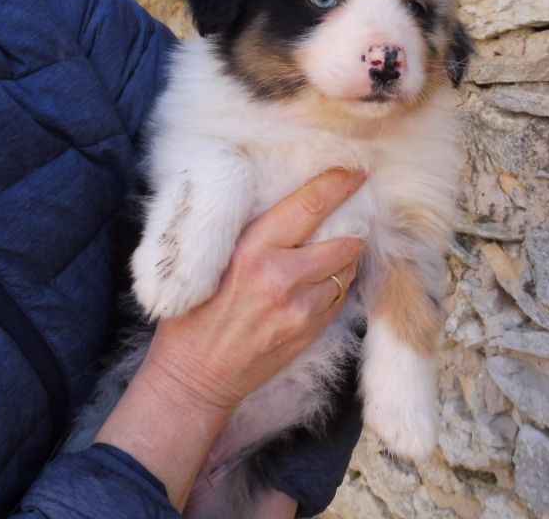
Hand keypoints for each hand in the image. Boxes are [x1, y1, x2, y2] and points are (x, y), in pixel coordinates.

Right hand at [95, 168, 365, 509]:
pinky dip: (337, 282)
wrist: (195, 377)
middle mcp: (281, 278)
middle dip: (351, 224)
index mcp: (251, 252)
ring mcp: (301, 309)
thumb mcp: (211, 261)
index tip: (354, 171)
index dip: (336, 185)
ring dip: (345, 255)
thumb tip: (286, 202)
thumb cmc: (194, 314)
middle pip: (342, 239)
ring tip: (331, 248)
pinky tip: (319, 280)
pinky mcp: (311, 331)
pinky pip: (340, 295)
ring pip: (347, 267)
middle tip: (352, 212)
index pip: (307, 207)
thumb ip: (249, 234)